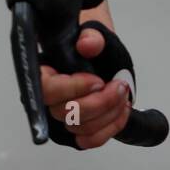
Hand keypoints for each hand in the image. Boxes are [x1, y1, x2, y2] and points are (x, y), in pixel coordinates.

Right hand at [41, 23, 132, 150]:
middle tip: (119, 86)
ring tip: (123, 94)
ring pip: (81, 129)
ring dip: (108, 114)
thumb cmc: (92, 41)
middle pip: (66, 114)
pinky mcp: (79, 129)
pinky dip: (110, 127)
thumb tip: (87, 44)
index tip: (98, 81)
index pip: (48, 90)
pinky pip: (91, 139)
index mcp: (45, 73)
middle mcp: (49, 99)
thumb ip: (91, 36)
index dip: (73, 88)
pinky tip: (122, 110)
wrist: (102, 51)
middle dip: (99, 102)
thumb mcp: (93, 29)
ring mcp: (64, 117)